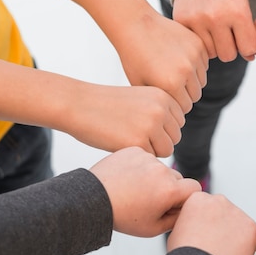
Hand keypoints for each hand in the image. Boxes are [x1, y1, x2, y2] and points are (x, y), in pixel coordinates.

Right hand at [68, 84, 183, 156]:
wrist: (78, 104)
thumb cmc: (108, 105)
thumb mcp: (141, 99)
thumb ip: (161, 111)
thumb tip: (174, 133)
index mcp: (164, 96)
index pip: (177, 123)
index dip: (160, 129)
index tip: (141, 125)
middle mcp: (161, 109)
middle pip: (174, 137)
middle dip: (157, 141)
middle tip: (134, 134)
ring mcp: (151, 126)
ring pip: (166, 150)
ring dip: (151, 149)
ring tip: (129, 139)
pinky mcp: (139, 142)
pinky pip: (150, 158)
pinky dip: (138, 155)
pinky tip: (121, 143)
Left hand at [89, 147, 201, 236]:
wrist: (93, 200)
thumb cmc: (123, 217)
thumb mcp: (153, 228)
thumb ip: (177, 219)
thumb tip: (188, 207)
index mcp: (170, 190)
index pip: (194, 188)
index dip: (185, 198)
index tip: (171, 205)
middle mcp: (162, 170)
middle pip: (178, 177)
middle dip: (169, 188)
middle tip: (149, 200)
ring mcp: (147, 158)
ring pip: (161, 168)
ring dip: (154, 177)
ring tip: (135, 190)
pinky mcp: (134, 150)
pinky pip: (145, 159)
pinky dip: (140, 167)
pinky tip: (128, 179)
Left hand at [115, 11, 208, 113]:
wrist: (135, 25)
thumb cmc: (134, 58)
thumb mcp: (141, 85)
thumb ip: (159, 102)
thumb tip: (173, 116)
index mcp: (171, 85)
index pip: (184, 107)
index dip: (175, 104)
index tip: (165, 98)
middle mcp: (186, 71)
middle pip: (195, 95)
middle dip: (185, 94)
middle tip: (171, 87)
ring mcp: (194, 57)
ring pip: (201, 80)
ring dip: (191, 80)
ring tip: (173, 72)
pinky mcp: (198, 44)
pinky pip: (203, 64)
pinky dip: (195, 65)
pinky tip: (178, 59)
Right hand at [167, 192, 255, 254]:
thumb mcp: (179, 229)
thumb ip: (192, 219)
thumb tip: (199, 224)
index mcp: (198, 198)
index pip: (206, 205)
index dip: (205, 222)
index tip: (202, 234)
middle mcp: (219, 200)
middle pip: (223, 211)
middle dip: (220, 225)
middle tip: (213, 244)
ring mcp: (236, 212)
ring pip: (237, 222)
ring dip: (233, 234)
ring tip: (221, 252)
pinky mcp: (250, 226)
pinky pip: (250, 235)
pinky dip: (245, 245)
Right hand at [173, 0, 255, 61]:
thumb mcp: (244, 8)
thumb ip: (249, 35)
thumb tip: (250, 58)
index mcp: (238, 12)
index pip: (248, 48)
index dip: (248, 46)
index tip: (244, 38)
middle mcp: (217, 17)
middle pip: (228, 55)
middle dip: (230, 48)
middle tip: (228, 34)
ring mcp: (197, 20)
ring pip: (212, 54)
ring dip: (215, 46)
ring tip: (214, 29)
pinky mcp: (182, 21)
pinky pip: (196, 46)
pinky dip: (201, 41)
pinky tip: (203, 28)